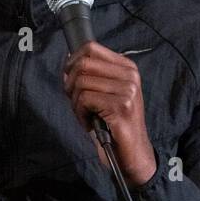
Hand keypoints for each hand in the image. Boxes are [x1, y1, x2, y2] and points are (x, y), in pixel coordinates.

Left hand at [62, 41, 156, 186]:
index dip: (72, 62)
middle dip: (70, 84)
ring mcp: (127, 90)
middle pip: (83, 64)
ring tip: (85, 115)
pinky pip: (84, 100)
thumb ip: (91, 76)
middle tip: (75, 102)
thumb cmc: (115, 124)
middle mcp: (130, 76)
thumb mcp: (106, 94)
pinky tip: (89, 123)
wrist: (132, 153)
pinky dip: (80, 114)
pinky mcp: (120, 106)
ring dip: (75, 103)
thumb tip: (67, 63)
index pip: (91, 47)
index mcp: (127, 67)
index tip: (70, 80)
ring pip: (81, 83)